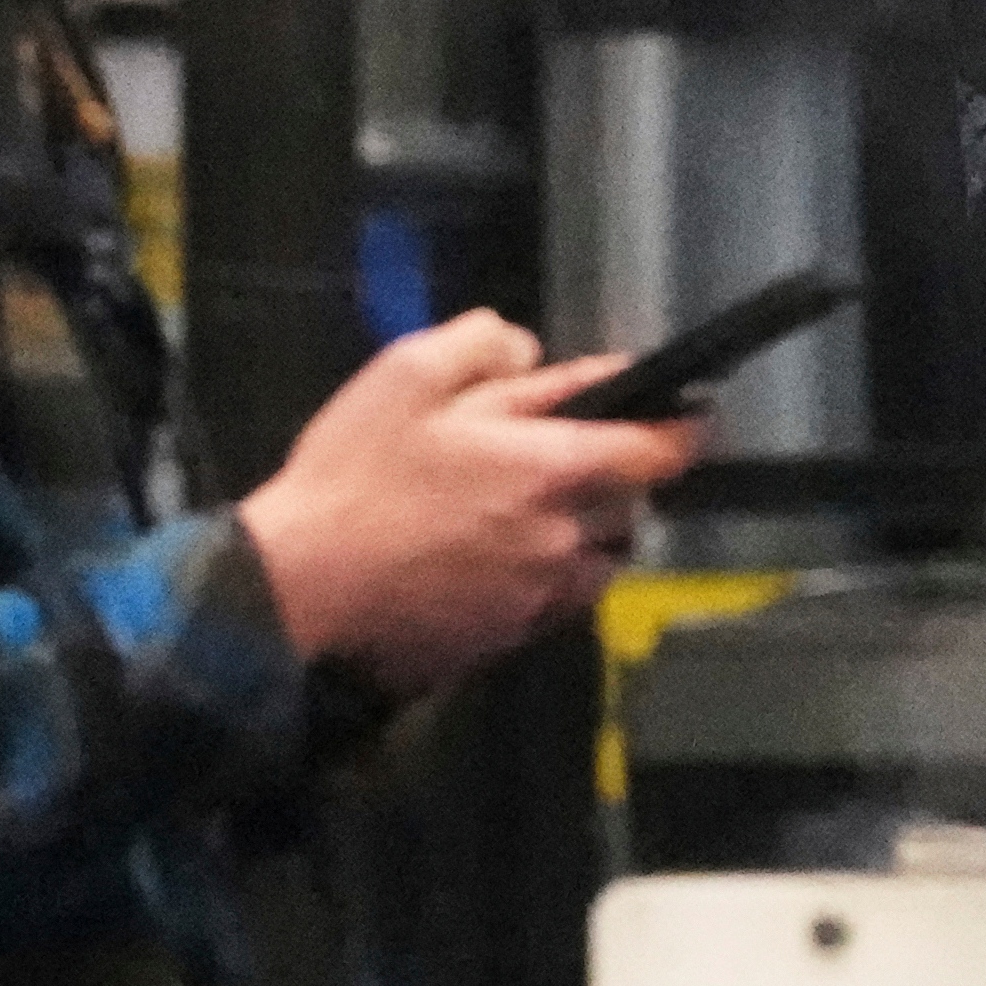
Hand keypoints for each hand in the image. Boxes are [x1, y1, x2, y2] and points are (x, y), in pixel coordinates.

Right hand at [238, 312, 705, 693]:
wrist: (298, 595)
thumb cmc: (352, 480)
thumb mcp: (404, 379)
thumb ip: (482, 349)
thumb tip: (533, 350)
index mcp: (554, 469)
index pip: (661, 451)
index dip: (681, 429)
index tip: (686, 417)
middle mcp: (568, 537)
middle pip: (630, 502)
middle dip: (609, 474)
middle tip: (548, 453)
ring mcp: (546, 593)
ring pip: (601, 554)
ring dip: (584, 527)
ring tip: (520, 508)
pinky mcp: (518, 636)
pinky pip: (563, 596)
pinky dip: (552, 571)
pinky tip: (495, 556)